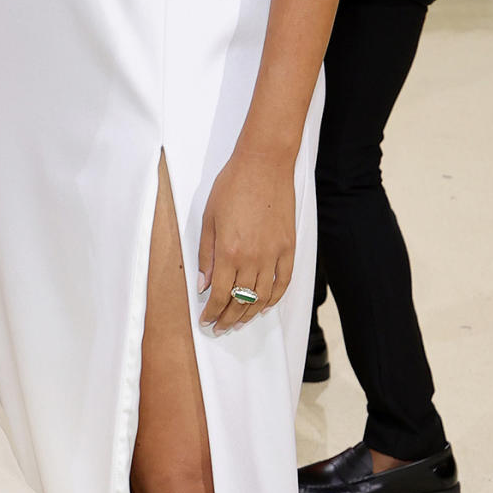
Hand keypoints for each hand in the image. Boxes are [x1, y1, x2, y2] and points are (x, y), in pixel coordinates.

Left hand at [197, 146, 294, 333]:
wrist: (264, 165)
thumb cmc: (232, 186)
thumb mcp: (209, 219)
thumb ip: (206, 254)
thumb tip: (203, 284)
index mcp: (228, 251)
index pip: (219, 294)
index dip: (212, 312)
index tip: (207, 321)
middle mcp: (252, 258)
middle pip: (240, 300)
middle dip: (228, 318)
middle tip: (221, 327)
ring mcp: (273, 254)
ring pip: (262, 297)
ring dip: (249, 314)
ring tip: (239, 322)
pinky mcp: (289, 248)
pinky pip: (283, 282)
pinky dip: (274, 299)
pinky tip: (264, 306)